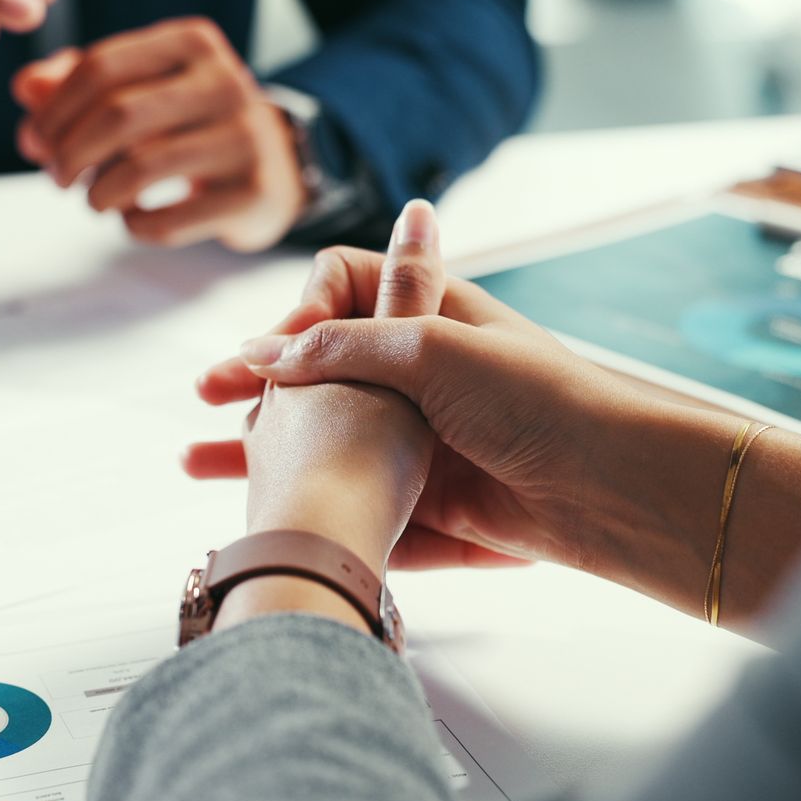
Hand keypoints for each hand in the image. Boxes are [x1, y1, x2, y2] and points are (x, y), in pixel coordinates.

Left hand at [11, 17, 307, 251]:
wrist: (273, 166)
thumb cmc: (186, 123)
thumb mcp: (136, 89)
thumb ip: (74, 85)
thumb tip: (26, 90)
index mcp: (192, 42)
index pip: (101, 68)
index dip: (54, 110)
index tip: (36, 141)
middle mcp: (226, 81)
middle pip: (118, 116)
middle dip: (69, 153)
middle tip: (56, 177)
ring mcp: (244, 138)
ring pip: (140, 169)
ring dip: (98, 194)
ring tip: (94, 200)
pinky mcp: (252, 193)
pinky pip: (168, 220)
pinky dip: (134, 226)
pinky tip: (135, 218)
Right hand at [188, 229, 692, 592]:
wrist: (606, 489)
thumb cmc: (532, 399)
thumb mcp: (427, 347)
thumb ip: (340, 345)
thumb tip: (262, 351)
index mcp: (429, 317)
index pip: (341, 291)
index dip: (297, 313)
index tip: (269, 352)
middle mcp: (421, 375)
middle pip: (320, 370)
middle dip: (256, 382)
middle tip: (202, 394)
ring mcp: (420, 441)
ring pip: (322, 439)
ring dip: (257, 447)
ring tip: (193, 460)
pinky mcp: (425, 505)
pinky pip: (351, 501)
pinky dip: (304, 502)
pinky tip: (258, 510)